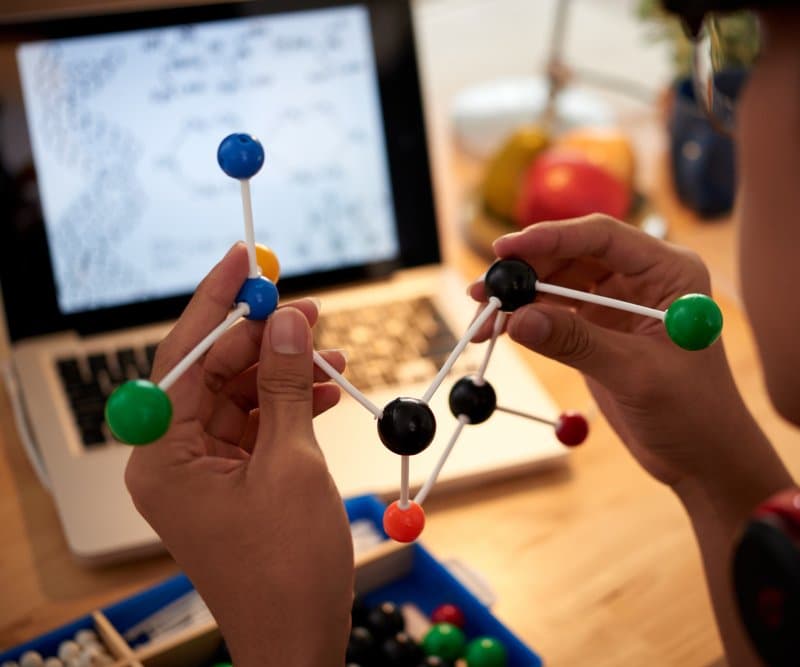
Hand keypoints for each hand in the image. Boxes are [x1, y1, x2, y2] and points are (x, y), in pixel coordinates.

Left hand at [125, 244, 352, 666]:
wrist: (299, 639)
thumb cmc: (287, 569)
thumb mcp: (292, 465)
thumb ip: (285, 385)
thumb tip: (286, 319)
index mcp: (163, 457)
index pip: (182, 358)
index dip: (215, 304)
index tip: (241, 259)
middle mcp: (173, 459)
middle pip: (213, 372)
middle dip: (263, 337)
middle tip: (310, 307)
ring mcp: (204, 471)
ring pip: (240, 395)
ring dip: (285, 370)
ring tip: (332, 349)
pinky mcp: (234, 480)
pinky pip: (258, 424)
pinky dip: (291, 403)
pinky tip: (328, 387)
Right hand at [471, 216, 785, 492]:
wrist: (702, 458)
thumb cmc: (693, 413)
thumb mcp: (637, 375)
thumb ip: (578, 343)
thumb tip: (516, 320)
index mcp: (669, 271)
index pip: (603, 237)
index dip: (551, 238)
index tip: (505, 250)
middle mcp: (643, 277)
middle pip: (572, 255)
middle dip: (525, 271)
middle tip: (482, 291)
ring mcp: (618, 301)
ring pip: (557, 282)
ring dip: (519, 297)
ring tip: (482, 318)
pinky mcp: (599, 327)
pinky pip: (554, 312)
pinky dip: (526, 320)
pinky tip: (498, 332)